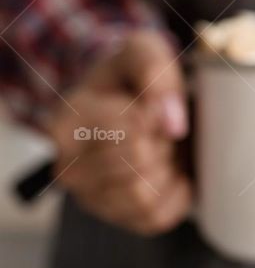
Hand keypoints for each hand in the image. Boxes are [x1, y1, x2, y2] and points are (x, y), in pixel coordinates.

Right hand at [46, 30, 191, 235]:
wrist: (123, 99)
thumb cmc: (129, 74)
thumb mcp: (142, 50)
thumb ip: (153, 70)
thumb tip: (171, 121)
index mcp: (67, 123)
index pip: (129, 132)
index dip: (157, 116)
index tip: (154, 104)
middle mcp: (67, 167)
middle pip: (139, 165)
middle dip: (163, 142)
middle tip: (160, 126)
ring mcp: (88, 197)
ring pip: (145, 197)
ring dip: (168, 168)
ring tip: (161, 145)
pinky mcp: (115, 217)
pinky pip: (156, 217)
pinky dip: (175, 193)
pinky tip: (167, 169)